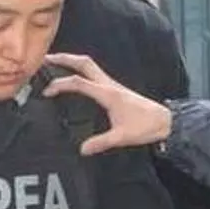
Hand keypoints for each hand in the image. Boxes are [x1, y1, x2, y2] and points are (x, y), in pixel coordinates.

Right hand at [42, 53, 172, 155]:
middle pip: (84, 63)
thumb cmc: (145, 126)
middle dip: (64, 58)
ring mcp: (111, 84)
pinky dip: (79, 69)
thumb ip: (101, 143)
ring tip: (54, 63)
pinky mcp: (113, 88)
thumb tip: (82, 150)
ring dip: (71, 61)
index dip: (60, 85)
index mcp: (108, 94)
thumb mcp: (122, 137)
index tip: (46, 92)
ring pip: (89, 65)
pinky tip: (73, 76)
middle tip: (45, 59)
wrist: (164, 121)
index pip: (78, 83)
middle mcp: (108, 85)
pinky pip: (93, 73)